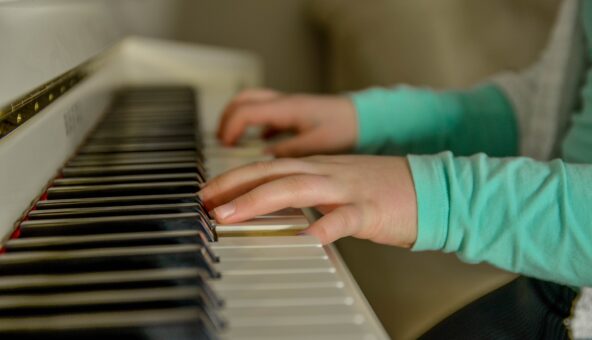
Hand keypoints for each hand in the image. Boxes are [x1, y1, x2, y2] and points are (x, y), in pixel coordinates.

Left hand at [199, 155, 417, 246]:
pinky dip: (322, 226)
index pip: (268, 167)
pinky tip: (304, 237)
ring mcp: (347, 189)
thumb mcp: (339, 184)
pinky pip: (344, 218)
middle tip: (204, 202)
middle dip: (233, 186)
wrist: (431, 188)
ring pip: (296, 188)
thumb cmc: (384, 191)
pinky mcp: (370, 210)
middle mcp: (326, 172)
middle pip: (272, 173)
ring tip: (229, 214)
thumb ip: (309, 190)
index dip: (235, 178)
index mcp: (318, 167)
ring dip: (259, 200)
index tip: (209, 192)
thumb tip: (277, 202)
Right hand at [217, 88, 357, 156]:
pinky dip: (257, 127)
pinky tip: (260, 145)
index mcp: (287, 109)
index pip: (245, 112)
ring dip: (240, 121)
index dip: (229, 129)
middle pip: (243, 101)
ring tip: (233, 143)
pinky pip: (268, 116)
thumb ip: (289, 151)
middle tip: (220, 142)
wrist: (367, 119)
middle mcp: (285, 104)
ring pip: (254, 105)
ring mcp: (290, 108)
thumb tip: (264, 160)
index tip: (225, 147)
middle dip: (226, 120)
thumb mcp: (318, 144)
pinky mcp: (296, 115)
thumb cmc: (347, 128)